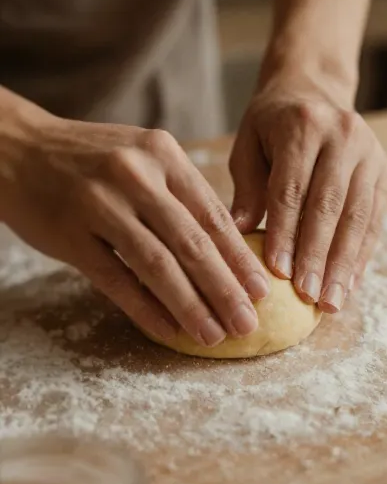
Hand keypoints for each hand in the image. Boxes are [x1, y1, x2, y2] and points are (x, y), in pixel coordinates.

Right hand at [0, 106, 269, 346]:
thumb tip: (230, 256)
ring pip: (158, 264)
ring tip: (215, 335)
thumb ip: (180, 196)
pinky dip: (147, 309)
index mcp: (161, 154)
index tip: (263, 292)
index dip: (240, 258)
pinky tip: (170, 332)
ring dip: (191, 306)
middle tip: (248, 324)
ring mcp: (99, 204)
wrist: (13, 148)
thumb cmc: (89, 163)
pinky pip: (117, 280)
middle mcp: (134, 174)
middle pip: (192, 242)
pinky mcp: (70, 234)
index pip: (212, 214)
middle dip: (225, 289)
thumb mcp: (140, 159)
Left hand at [229, 67, 386, 312]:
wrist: (315, 91)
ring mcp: (370, 154)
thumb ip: (247, 188)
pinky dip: (360, 258)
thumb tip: (239, 235)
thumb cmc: (272, 127)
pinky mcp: (384, 174)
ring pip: (357, 217)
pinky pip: (373, 222)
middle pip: (329, 206)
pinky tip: (348, 286)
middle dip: (318, 256)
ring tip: (330, 302)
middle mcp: (343, 136)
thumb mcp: (250, 146)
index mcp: (303, 125)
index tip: (277, 272)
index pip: (292, 188)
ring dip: (343, 265)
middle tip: (307, 296)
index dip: (285, 232)